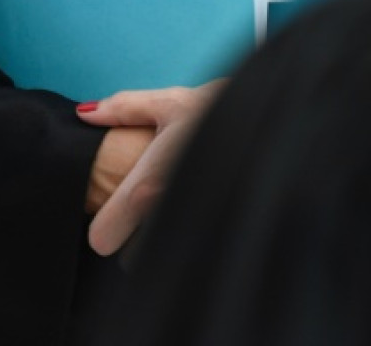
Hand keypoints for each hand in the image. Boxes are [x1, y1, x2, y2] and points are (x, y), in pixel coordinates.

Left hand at [78, 82, 224, 255]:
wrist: (286, 125)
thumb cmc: (225, 110)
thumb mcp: (172, 103)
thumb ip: (124, 108)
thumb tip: (84, 113)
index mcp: (148, 186)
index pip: (103, 238)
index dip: (104, 228)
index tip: (114, 217)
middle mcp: (170, 217)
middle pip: (132, 261)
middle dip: (138, 241)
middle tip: (153, 211)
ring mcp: (200, 235)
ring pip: (164, 267)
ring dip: (167, 247)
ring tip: (181, 215)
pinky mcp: (227, 244)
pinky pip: (199, 264)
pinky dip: (198, 251)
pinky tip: (207, 223)